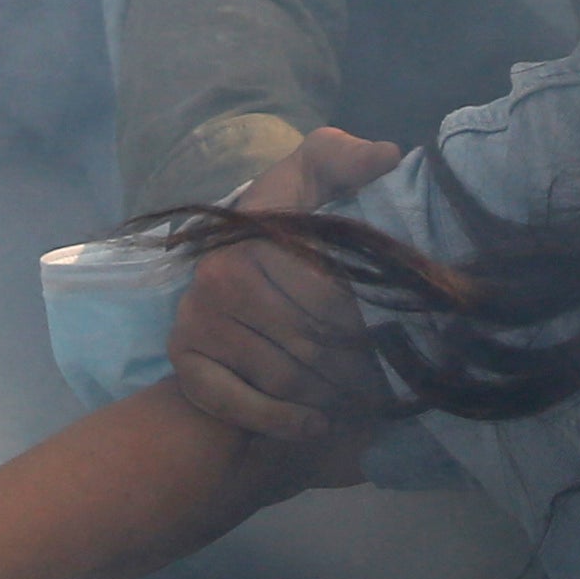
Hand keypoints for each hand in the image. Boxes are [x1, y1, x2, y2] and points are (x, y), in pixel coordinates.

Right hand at [163, 127, 405, 445]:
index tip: (394, 333)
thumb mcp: (317, 177)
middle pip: (309, 343)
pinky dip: (280, 421)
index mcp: (255, 232)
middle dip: (354, 366)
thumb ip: (346, 158)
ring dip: (328, 397)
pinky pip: (238, 404)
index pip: (329, 296)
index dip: (366, 321)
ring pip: (283, 377)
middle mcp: (219, 276)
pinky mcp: (186, 360)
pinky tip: (315, 424)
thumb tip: (385, 155)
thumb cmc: (291, 223)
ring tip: (363, 399)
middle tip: (385, 377)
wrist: (235, 264)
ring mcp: (198, 321)